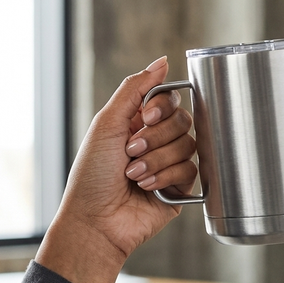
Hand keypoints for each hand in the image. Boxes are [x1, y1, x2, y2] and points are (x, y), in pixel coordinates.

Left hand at [36, 57, 196, 282]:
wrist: (96, 220)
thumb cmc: (92, 175)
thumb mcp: (107, 123)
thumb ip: (135, 88)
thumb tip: (162, 62)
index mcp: (138, 123)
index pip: (169, 100)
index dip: (162, 107)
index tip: (144, 118)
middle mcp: (156, 142)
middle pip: (183, 120)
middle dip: (156, 137)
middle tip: (131, 152)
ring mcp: (169, 165)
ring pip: (188, 146)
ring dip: (157, 160)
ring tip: (134, 175)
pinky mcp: (180, 189)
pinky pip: (191, 170)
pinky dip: (166, 177)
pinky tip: (147, 188)